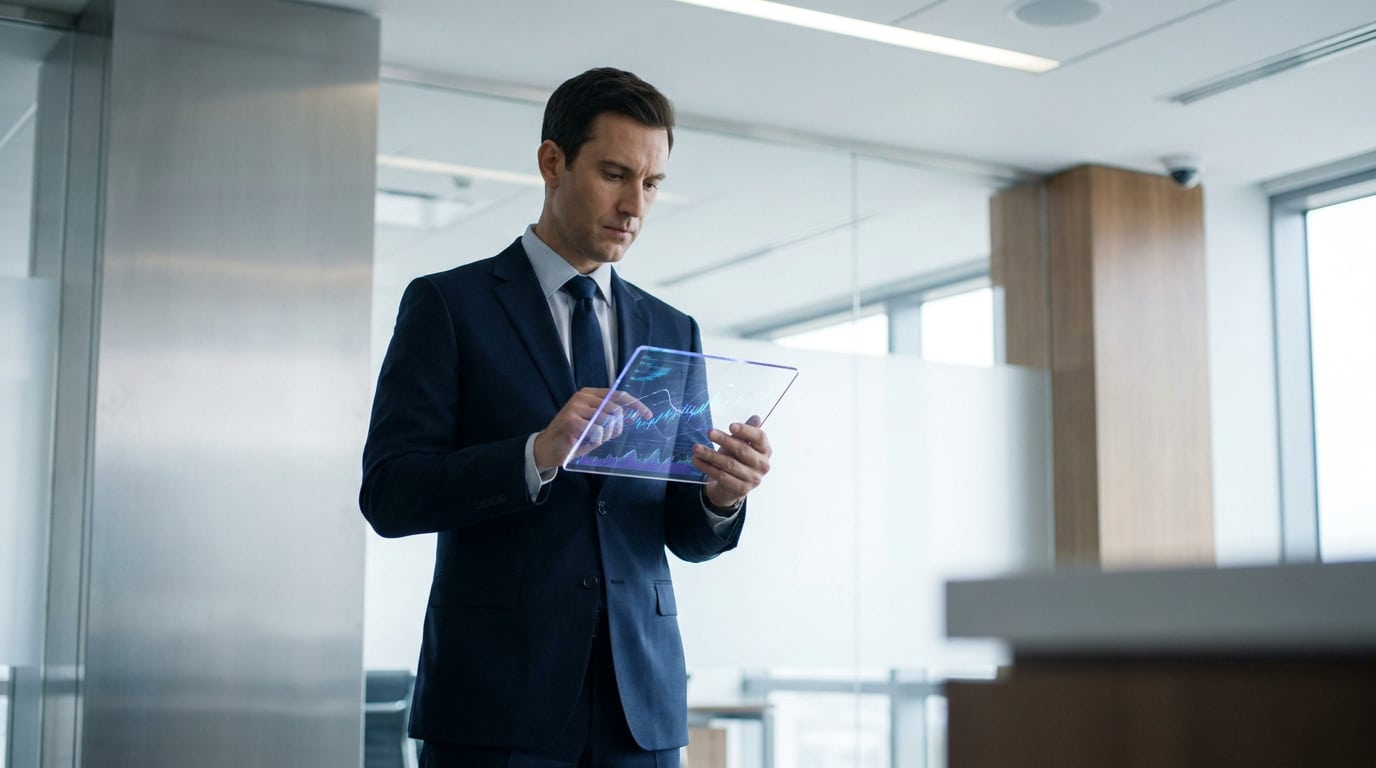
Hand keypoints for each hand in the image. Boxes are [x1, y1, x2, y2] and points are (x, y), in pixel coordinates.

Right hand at [533, 388, 651, 470]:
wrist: (547, 447)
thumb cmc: (573, 437)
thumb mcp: (594, 423)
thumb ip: (609, 416)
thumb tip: (633, 414)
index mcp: (589, 394)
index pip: (618, 394)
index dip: (635, 404)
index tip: (647, 414)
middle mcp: (583, 396)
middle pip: (616, 409)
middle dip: (616, 427)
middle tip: (605, 437)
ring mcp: (576, 407)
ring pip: (608, 421)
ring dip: (604, 436)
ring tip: (592, 439)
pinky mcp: (572, 421)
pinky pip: (597, 431)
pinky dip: (595, 440)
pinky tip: (585, 441)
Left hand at [694, 415, 771, 508]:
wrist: (731, 486)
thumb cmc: (737, 460)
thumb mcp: (741, 444)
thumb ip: (746, 433)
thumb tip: (756, 418)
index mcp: (765, 450)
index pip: (759, 438)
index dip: (746, 431)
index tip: (731, 426)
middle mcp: (762, 465)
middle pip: (742, 450)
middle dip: (724, 440)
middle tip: (709, 432)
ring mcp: (753, 479)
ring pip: (729, 464)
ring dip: (711, 454)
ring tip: (697, 448)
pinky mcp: (741, 489)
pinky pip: (721, 476)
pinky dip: (707, 467)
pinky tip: (697, 460)